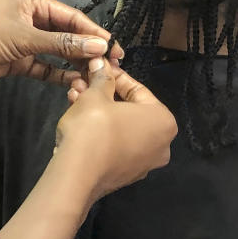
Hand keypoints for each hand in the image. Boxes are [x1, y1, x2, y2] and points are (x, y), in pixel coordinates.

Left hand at [0, 0, 123, 83]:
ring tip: (96, 79)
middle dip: (87, 51)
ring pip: (57, 53)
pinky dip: (58, 75)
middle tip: (111, 68)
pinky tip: (75, 84)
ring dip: (74, 65)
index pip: (72, 17)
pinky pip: (44, 67)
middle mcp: (32, 18)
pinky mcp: (17, 61)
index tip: (115, 49)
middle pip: (67, 35)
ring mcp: (24, 41)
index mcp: (34, 2)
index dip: (94, 33)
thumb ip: (62, 44)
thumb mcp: (24, 37)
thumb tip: (99, 46)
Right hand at [54, 58, 176, 200]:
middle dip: (102, 94)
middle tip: (82, 82)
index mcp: (163, 121)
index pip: (137, 89)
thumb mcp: (96, 95)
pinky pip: (115, 144)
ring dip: (97, 110)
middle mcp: (161, 144)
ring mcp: (144, 163)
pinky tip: (77, 118)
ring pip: (119, 126)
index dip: (114, 75)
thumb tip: (101, 62)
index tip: (98, 66)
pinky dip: (99, 130)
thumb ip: (102, 78)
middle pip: (128, 109)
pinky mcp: (124, 175)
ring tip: (73, 96)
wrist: (77, 175)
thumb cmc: (94, 127)